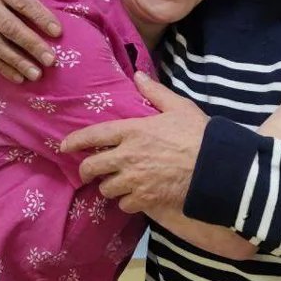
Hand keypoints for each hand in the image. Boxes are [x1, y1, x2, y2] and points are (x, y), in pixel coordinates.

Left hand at [60, 73, 207, 213]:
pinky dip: (127, 202)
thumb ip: (154, 92)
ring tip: (117, 184)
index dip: (75, 141)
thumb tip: (137, 75)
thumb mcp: (178, 106)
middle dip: (86, 171)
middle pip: (92, 167)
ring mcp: (134, 179)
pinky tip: (135, 197)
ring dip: (110, 187)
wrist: (215, 167)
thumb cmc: (198, 134)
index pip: (94, 135)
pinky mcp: (145, 199)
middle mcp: (127, 156)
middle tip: (87, 173)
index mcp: (132, 130)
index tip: (65, 146)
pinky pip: (124, 204)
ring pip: (107, 188)